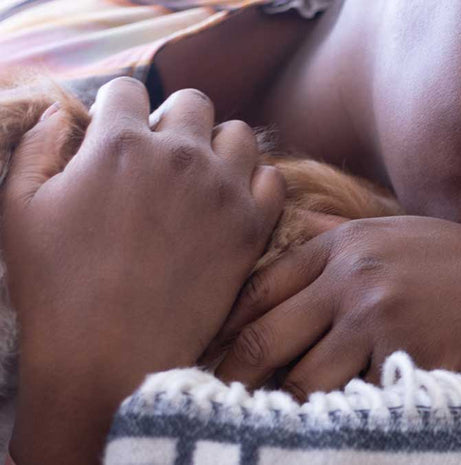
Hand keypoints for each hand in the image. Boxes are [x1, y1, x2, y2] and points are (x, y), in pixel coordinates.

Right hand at [2, 78, 284, 463]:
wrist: (111, 356)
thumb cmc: (55, 288)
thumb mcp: (19, 208)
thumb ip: (38, 147)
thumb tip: (65, 112)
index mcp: (118, 143)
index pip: (128, 90)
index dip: (119, 110)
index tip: (117, 138)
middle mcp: (178, 155)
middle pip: (193, 102)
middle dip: (176, 121)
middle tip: (162, 160)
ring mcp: (222, 189)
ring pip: (240, 133)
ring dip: (220, 147)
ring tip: (201, 179)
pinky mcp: (254, 226)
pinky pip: (272, 178)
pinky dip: (254, 184)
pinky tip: (232, 205)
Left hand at [206, 216, 460, 398]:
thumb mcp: (402, 232)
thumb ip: (341, 234)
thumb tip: (290, 225)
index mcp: (346, 244)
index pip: (257, 290)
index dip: (224, 331)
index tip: (211, 360)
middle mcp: (355, 277)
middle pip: (260, 340)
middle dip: (234, 380)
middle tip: (221, 406)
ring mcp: (381, 320)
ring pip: (301, 384)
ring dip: (294, 407)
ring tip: (288, 418)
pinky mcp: (409, 361)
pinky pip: (354, 405)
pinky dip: (346, 418)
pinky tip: (346, 420)